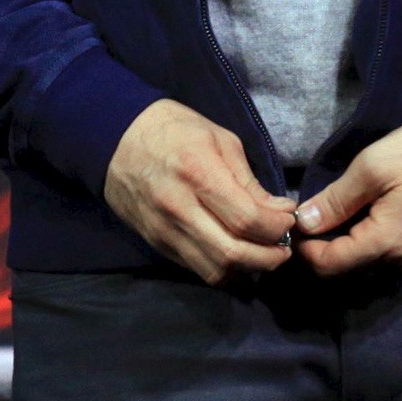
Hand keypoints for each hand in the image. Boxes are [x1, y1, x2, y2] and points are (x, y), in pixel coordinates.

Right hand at [104, 97, 297, 283]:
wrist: (113, 136)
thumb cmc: (173, 129)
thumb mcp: (219, 139)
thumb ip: (249, 181)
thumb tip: (280, 212)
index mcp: (198, 173)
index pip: (248, 220)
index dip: (278, 228)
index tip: (288, 220)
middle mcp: (179, 208)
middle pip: (234, 254)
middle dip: (270, 258)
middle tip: (283, 248)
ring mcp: (164, 230)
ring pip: (216, 271)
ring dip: (247, 270)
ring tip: (261, 253)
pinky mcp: (156, 242)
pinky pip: (196, 269)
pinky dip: (222, 268)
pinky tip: (233, 252)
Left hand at [293, 117, 401, 275]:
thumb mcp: (372, 167)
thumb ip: (336, 200)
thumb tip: (304, 223)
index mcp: (386, 244)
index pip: (330, 265)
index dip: (304, 248)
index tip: (293, 224)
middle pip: (349, 266)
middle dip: (324, 245)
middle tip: (311, 213)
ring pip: (371, 262)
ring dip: (349, 242)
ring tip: (337, 209)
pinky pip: (393, 255)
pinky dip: (373, 240)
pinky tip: (369, 212)